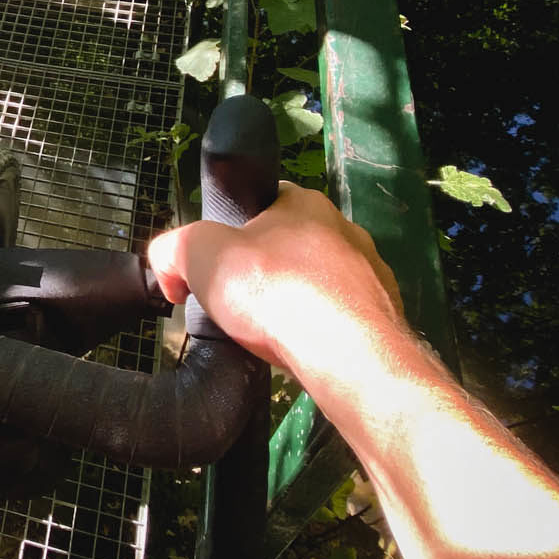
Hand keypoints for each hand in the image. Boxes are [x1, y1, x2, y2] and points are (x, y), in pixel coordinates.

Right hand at [147, 184, 406, 399]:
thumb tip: (171, 270)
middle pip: (290, 248)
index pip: (261, 206)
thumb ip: (171, 249)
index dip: (232, 234)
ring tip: (272, 336)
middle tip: (238, 308)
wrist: (347, 355)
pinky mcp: (386, 315)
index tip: (217, 270)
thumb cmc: (273, 291)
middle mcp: (345, 229)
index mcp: (304, 202)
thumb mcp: (198, 255)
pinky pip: (343, 319)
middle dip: (264, 275)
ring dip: (295, 304)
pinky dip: (322, 333)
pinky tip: (305, 353)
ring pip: (319, 284)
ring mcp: (372, 273)